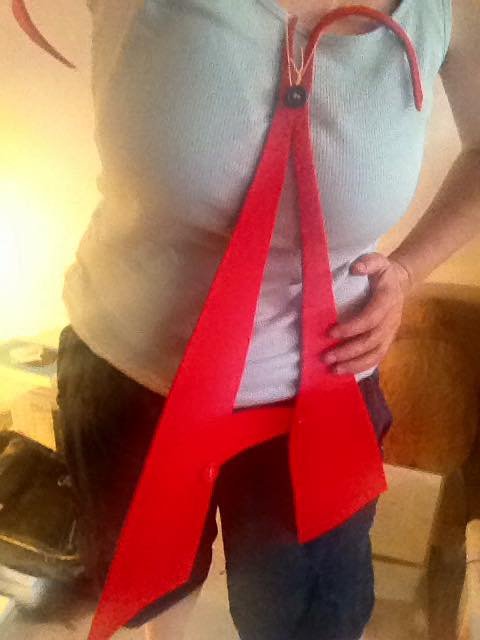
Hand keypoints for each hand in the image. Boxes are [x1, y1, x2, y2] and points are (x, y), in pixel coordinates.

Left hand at [323, 253, 411, 374]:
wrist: (400, 283)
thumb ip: (368, 262)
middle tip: (326, 357)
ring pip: (375, 354)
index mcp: (388, 300)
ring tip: (334, 370)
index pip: (371, 318)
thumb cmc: (383, 273)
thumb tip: (356, 268)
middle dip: (348, 351)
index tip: (330, 333)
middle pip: (371, 341)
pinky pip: (376, 358)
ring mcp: (390, 333)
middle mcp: (391, 320)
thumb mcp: (378, 261)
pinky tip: (344, 371)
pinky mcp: (387, 341)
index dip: (352, 328)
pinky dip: (361, 367)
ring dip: (354, 364)